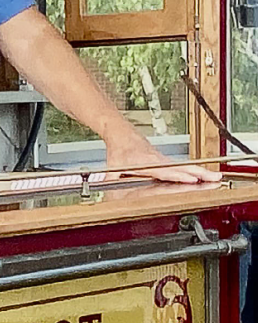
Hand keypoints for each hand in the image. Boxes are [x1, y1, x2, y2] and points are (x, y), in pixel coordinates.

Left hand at [105, 131, 221, 184]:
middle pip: (181, 167)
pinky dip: (195, 169)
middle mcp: (158, 160)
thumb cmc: (118, 150)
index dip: (178, 175)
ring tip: (216, 177)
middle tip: (213, 177)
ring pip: (185, 165)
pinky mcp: (164, 160)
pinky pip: (182, 165)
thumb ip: (110, 181)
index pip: (166, 171)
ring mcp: (163, 159)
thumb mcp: (111, 168)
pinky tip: (204, 175)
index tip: (191, 179)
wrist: (120, 133)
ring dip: (201, 171)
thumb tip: (105, 189)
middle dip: (198, 173)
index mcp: (147, 163)